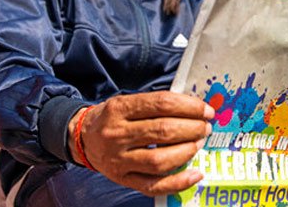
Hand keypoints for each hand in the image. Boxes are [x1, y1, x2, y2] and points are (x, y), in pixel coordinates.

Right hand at [69, 91, 213, 195]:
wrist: (82, 138)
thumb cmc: (112, 118)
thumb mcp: (126, 102)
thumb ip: (154, 105)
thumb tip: (193, 108)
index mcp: (119, 108)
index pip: (160, 104)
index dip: (189, 106)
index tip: (206, 110)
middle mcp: (117, 134)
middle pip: (162, 131)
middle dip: (192, 128)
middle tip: (205, 127)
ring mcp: (119, 159)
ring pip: (159, 159)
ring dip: (187, 151)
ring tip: (198, 143)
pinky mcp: (123, 179)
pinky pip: (153, 186)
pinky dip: (178, 182)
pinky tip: (196, 174)